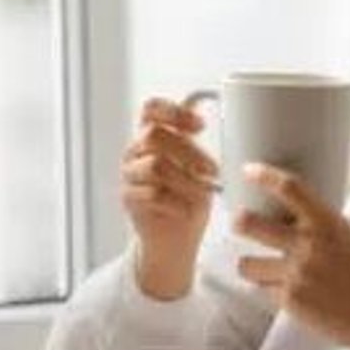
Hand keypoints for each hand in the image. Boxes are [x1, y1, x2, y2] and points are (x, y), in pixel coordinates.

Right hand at [120, 97, 219, 297]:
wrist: (174, 240)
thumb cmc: (189, 199)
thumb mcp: (199, 167)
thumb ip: (197, 144)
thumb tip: (221, 118)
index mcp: (151, 136)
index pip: (151, 108)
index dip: (174, 111)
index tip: (202, 126)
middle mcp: (135, 151)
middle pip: (153, 134)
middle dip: (189, 151)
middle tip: (213, 170)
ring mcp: (129, 174)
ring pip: (155, 164)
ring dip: (186, 180)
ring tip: (204, 193)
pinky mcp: (128, 198)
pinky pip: (152, 193)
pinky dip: (177, 202)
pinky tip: (187, 210)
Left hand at [232, 162, 349, 349]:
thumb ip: (327, 221)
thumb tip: (298, 212)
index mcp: (328, 222)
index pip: (289, 188)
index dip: (264, 175)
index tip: (248, 170)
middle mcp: (309, 245)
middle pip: (248, 223)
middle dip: (239, 222)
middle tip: (241, 223)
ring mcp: (297, 274)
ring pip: (247, 264)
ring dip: (253, 266)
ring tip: (266, 269)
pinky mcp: (291, 301)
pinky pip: (263, 290)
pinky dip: (273, 291)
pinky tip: (294, 294)